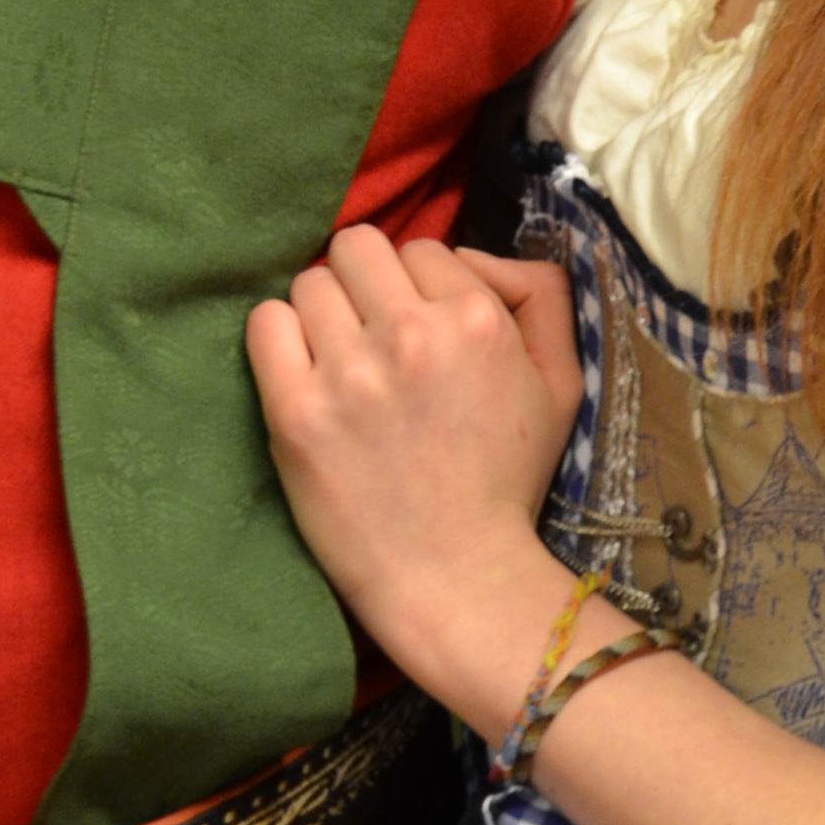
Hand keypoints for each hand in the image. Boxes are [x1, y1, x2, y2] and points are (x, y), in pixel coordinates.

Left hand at [248, 228, 580, 676]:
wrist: (455, 577)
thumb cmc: (506, 481)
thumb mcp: (560, 384)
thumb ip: (538, 296)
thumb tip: (475, 253)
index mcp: (476, 320)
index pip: (423, 248)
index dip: (420, 288)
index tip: (421, 334)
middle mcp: (411, 336)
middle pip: (357, 247)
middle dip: (364, 284)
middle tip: (370, 336)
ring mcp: (349, 373)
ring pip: (309, 282)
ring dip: (322, 316)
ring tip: (340, 366)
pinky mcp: (296, 412)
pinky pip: (264, 323)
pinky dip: (279, 340)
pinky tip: (302, 376)